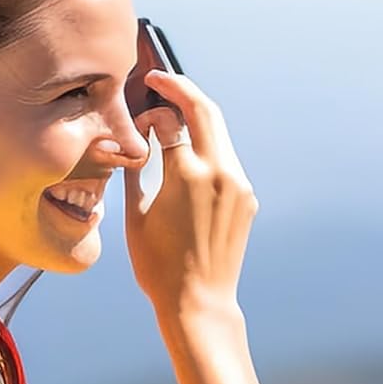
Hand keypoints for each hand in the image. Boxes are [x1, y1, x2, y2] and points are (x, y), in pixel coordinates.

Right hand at [123, 70, 258, 319]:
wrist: (198, 303)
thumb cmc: (158, 266)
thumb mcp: (135, 216)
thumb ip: (139, 170)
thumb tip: (140, 141)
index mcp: (188, 175)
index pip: (172, 121)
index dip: (153, 114)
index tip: (139, 117)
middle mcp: (220, 173)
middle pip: (206, 110)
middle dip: (183, 89)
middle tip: (161, 81)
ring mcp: (239, 185)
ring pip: (218, 135)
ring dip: (196, 122)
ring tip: (173, 124)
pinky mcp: (247, 200)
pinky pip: (226, 162)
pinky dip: (207, 152)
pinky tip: (188, 163)